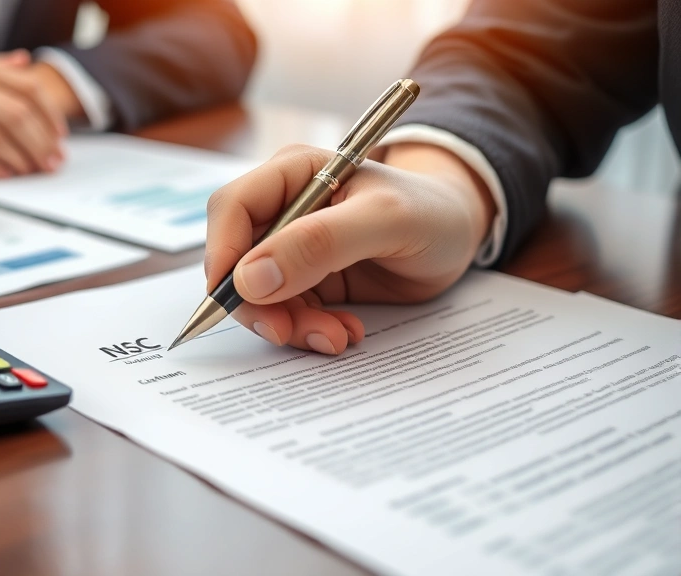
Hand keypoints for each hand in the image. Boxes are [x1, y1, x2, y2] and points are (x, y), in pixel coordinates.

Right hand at [0, 49, 71, 177]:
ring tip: (33, 171)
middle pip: (19, 116)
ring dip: (24, 160)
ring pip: (1, 139)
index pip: (29, 88)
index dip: (51, 116)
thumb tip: (26, 62)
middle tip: (52, 162)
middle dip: (42, 144)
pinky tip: (6, 174)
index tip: (61, 138)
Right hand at [204, 143, 495, 355]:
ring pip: (258, 296)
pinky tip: (345, 332)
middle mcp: (284, 209)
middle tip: (287, 331)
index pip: (232, 209)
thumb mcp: (385, 221)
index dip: (222, 254)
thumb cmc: (431, 212)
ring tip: (336, 336)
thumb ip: (319, 244)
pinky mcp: (307, 280)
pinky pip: (286, 313)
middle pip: (236, 259)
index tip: (233, 298)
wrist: (459, 238)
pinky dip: (308, 331)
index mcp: (293, 174)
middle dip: (258, 303)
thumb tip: (249, 279)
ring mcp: (292, 248)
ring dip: (289, 324)